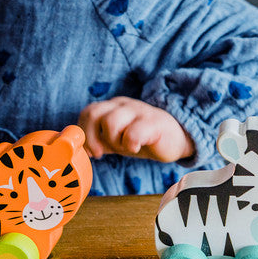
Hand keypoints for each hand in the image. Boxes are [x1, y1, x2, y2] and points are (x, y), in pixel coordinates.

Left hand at [79, 97, 194, 162]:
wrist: (178, 138)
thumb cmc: (145, 138)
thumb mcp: (118, 139)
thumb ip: (100, 141)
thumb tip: (79, 150)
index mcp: (114, 107)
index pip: (88, 111)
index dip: (85, 132)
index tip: (92, 151)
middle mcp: (124, 106)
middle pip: (94, 113)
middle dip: (94, 137)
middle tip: (103, 153)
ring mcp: (139, 111)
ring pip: (111, 122)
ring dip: (114, 141)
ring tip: (125, 148)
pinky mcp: (154, 123)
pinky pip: (134, 132)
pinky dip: (131, 144)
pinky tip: (137, 147)